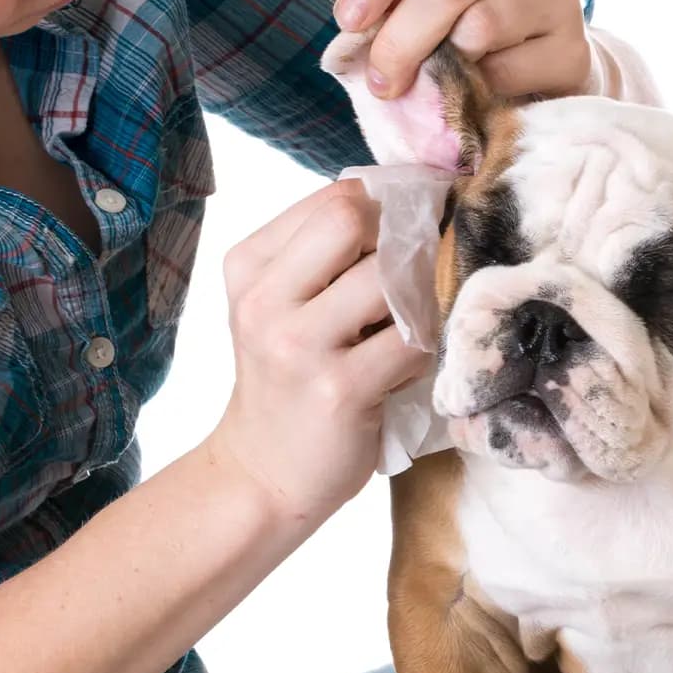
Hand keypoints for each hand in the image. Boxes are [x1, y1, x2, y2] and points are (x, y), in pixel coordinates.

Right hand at [209, 181, 430, 521]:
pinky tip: (402, 370)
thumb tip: (407, 205)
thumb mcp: (281, 307)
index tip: (413, 227)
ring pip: (389, 278)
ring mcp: (299, 345)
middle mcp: (265, 299)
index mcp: (249, 266)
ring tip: (402, 332)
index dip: (388, 205)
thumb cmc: (287, 383)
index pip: (334, 198)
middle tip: (415, 276)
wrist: (263, 474)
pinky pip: (412, 341)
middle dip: (400, 241)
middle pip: (353, 221)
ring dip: (417, 301)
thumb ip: (324, 257)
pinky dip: (422, 351)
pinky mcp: (339, 389)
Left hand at [334, 0, 589, 100]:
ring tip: (433, 88)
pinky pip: (508, 70)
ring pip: (481, 26)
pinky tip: (479, 95)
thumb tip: (358, 37)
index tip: (348, 21)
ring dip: (443, 66)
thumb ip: (405, 4)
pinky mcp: (573, 49)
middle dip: (401, 40)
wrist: (554, 68)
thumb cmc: (480, 32)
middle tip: (382, 82)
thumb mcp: (442, 3)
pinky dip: (481, 90)